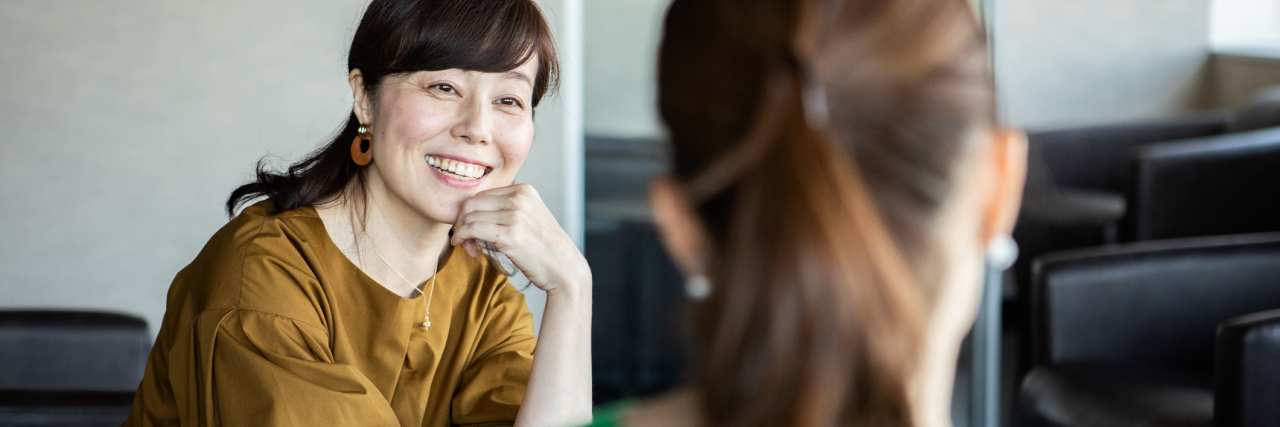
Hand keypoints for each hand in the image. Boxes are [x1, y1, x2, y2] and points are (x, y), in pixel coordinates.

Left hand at [450, 184, 590, 296]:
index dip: (470, 212)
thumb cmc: (544, 247)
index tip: (470, 230)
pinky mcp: (510, 234)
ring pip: (470, 216)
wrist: (564, 268)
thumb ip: (508, 208)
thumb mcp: (530, 217)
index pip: (482, 194)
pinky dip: (462, 237)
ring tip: (470, 247)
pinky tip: (466, 247)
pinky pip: (472, 229)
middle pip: (472, 203)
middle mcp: (519, 198)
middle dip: (462, 221)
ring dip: (462, 233)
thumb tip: (473, 211)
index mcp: (524, 190)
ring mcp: (515, 215)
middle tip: (465, 239)